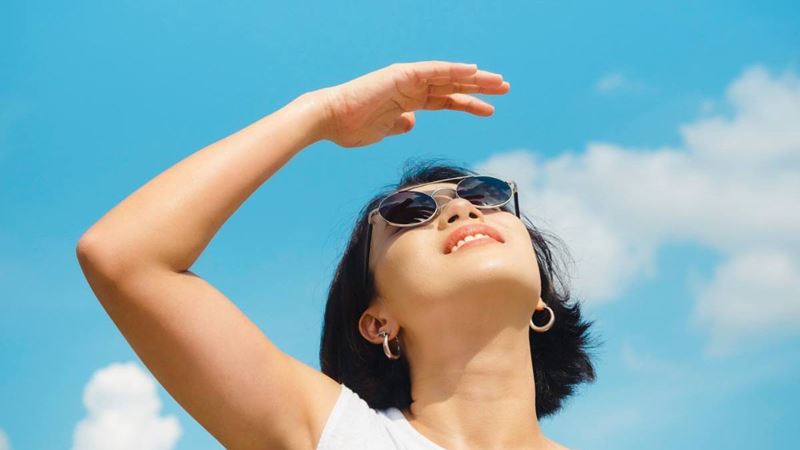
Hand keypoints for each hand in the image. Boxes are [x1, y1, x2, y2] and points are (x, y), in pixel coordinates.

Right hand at [313, 61, 509, 147]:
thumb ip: (398, 125)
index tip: (489, 110)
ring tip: (499, 82)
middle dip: (479, 88)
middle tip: (504, 89)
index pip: (445, 100)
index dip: (467, 103)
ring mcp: (406, 79)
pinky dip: (454, 70)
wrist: (329, 120)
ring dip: (474, 78)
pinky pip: (433, 71)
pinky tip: (473, 71)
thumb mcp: (383, 130)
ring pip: (448, 76)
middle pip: (452, 86)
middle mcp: (410, 86)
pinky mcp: (401, 75)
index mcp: (407, 100)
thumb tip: (412, 123)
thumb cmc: (351, 127)